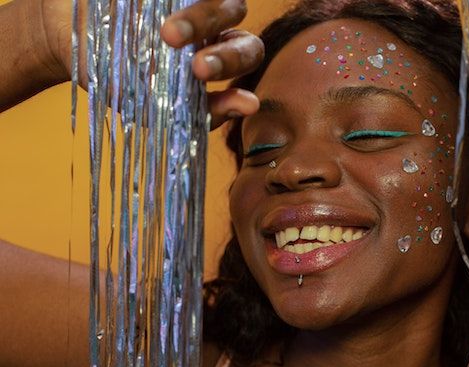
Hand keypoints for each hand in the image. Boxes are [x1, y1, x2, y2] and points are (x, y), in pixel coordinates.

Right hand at [40, 0, 261, 128]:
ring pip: (221, 1)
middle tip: (196, 68)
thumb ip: (205, 110)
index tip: (213, 81)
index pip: (245, 54)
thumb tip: (251, 104)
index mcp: (218, 52)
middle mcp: (215, 21)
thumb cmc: (122, 75)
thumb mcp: (158, 104)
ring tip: (169, 34)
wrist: (74, 37)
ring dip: (202, 18)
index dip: (234, 64)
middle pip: (238, 27)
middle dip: (224, 53)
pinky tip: (159, 6)